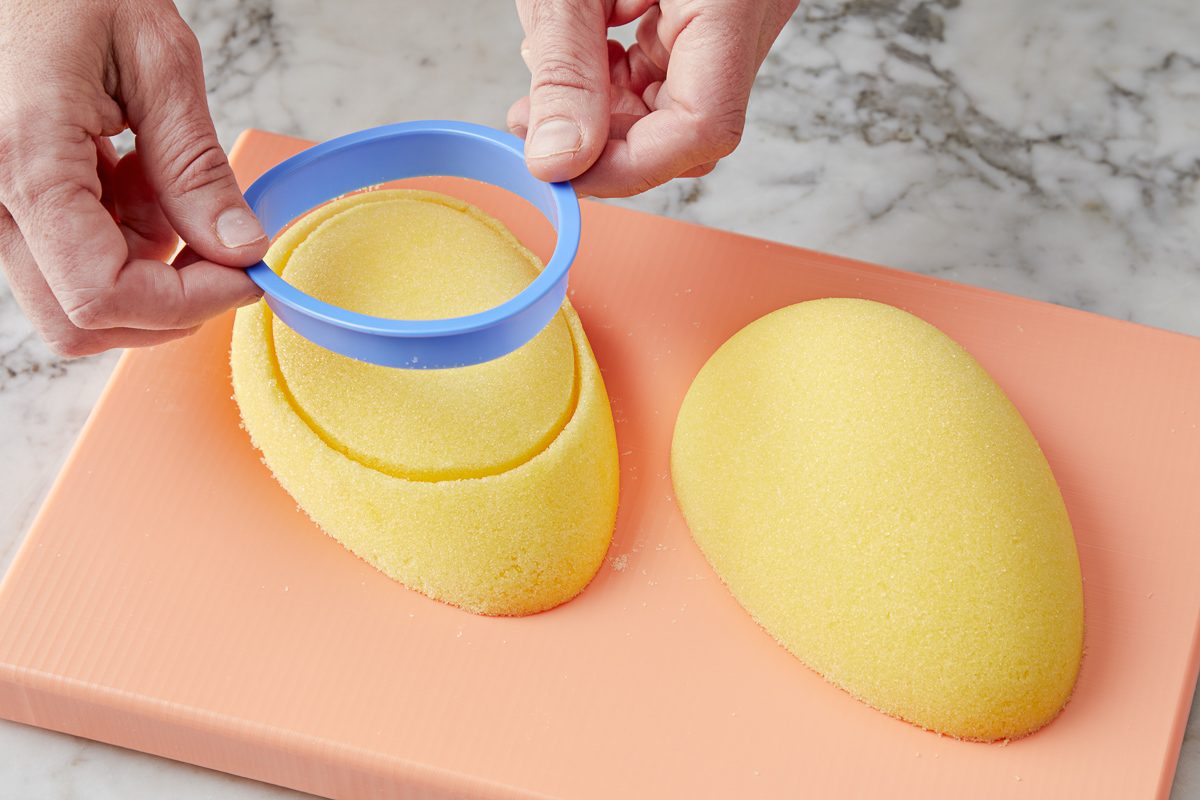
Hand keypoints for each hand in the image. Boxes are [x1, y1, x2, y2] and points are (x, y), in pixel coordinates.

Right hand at [0, 0, 267, 357]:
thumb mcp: (157, 61)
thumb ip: (195, 165)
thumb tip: (240, 247)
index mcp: (26, 161)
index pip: (103, 296)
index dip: (187, 302)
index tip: (246, 275)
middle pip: (84, 319)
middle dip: (169, 303)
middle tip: (224, 252)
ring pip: (78, 298)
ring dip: (147, 269)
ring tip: (167, 188)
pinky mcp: (10, 202)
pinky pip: (70, 260)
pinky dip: (124, 242)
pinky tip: (138, 181)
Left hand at [508, 0, 797, 196]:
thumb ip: (564, 71)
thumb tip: (558, 162)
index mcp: (734, 2)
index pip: (701, 128)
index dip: (627, 167)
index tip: (563, 172)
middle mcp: (753, 14)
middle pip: (688, 126)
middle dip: (605, 141)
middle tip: (536, 131)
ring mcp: (742, 13)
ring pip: (677, 102)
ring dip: (606, 111)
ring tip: (546, 90)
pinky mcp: (719, 8)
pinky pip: (674, 67)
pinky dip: (620, 77)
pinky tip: (581, 57)